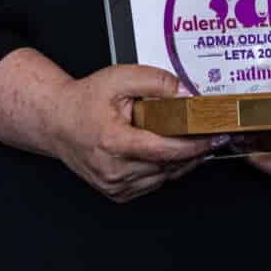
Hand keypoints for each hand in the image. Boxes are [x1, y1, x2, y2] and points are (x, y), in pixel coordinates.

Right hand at [49, 65, 213, 202]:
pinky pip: (152, 184)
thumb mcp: (120, 78)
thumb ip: (156, 81)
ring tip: (192, 141)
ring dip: (181, 162)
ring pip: (164, 178)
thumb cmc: (84, 101)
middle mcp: (113, 169)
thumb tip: (186, 94)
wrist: (56, 122)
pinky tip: (167, 153)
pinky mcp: (116, 193)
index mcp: (113, 142)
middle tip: (212, 135)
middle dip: (194, 151)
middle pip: (168, 166)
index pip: (164, 150)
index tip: (215, 137)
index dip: (194, 145)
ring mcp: (114, 185)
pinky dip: (164, 170)